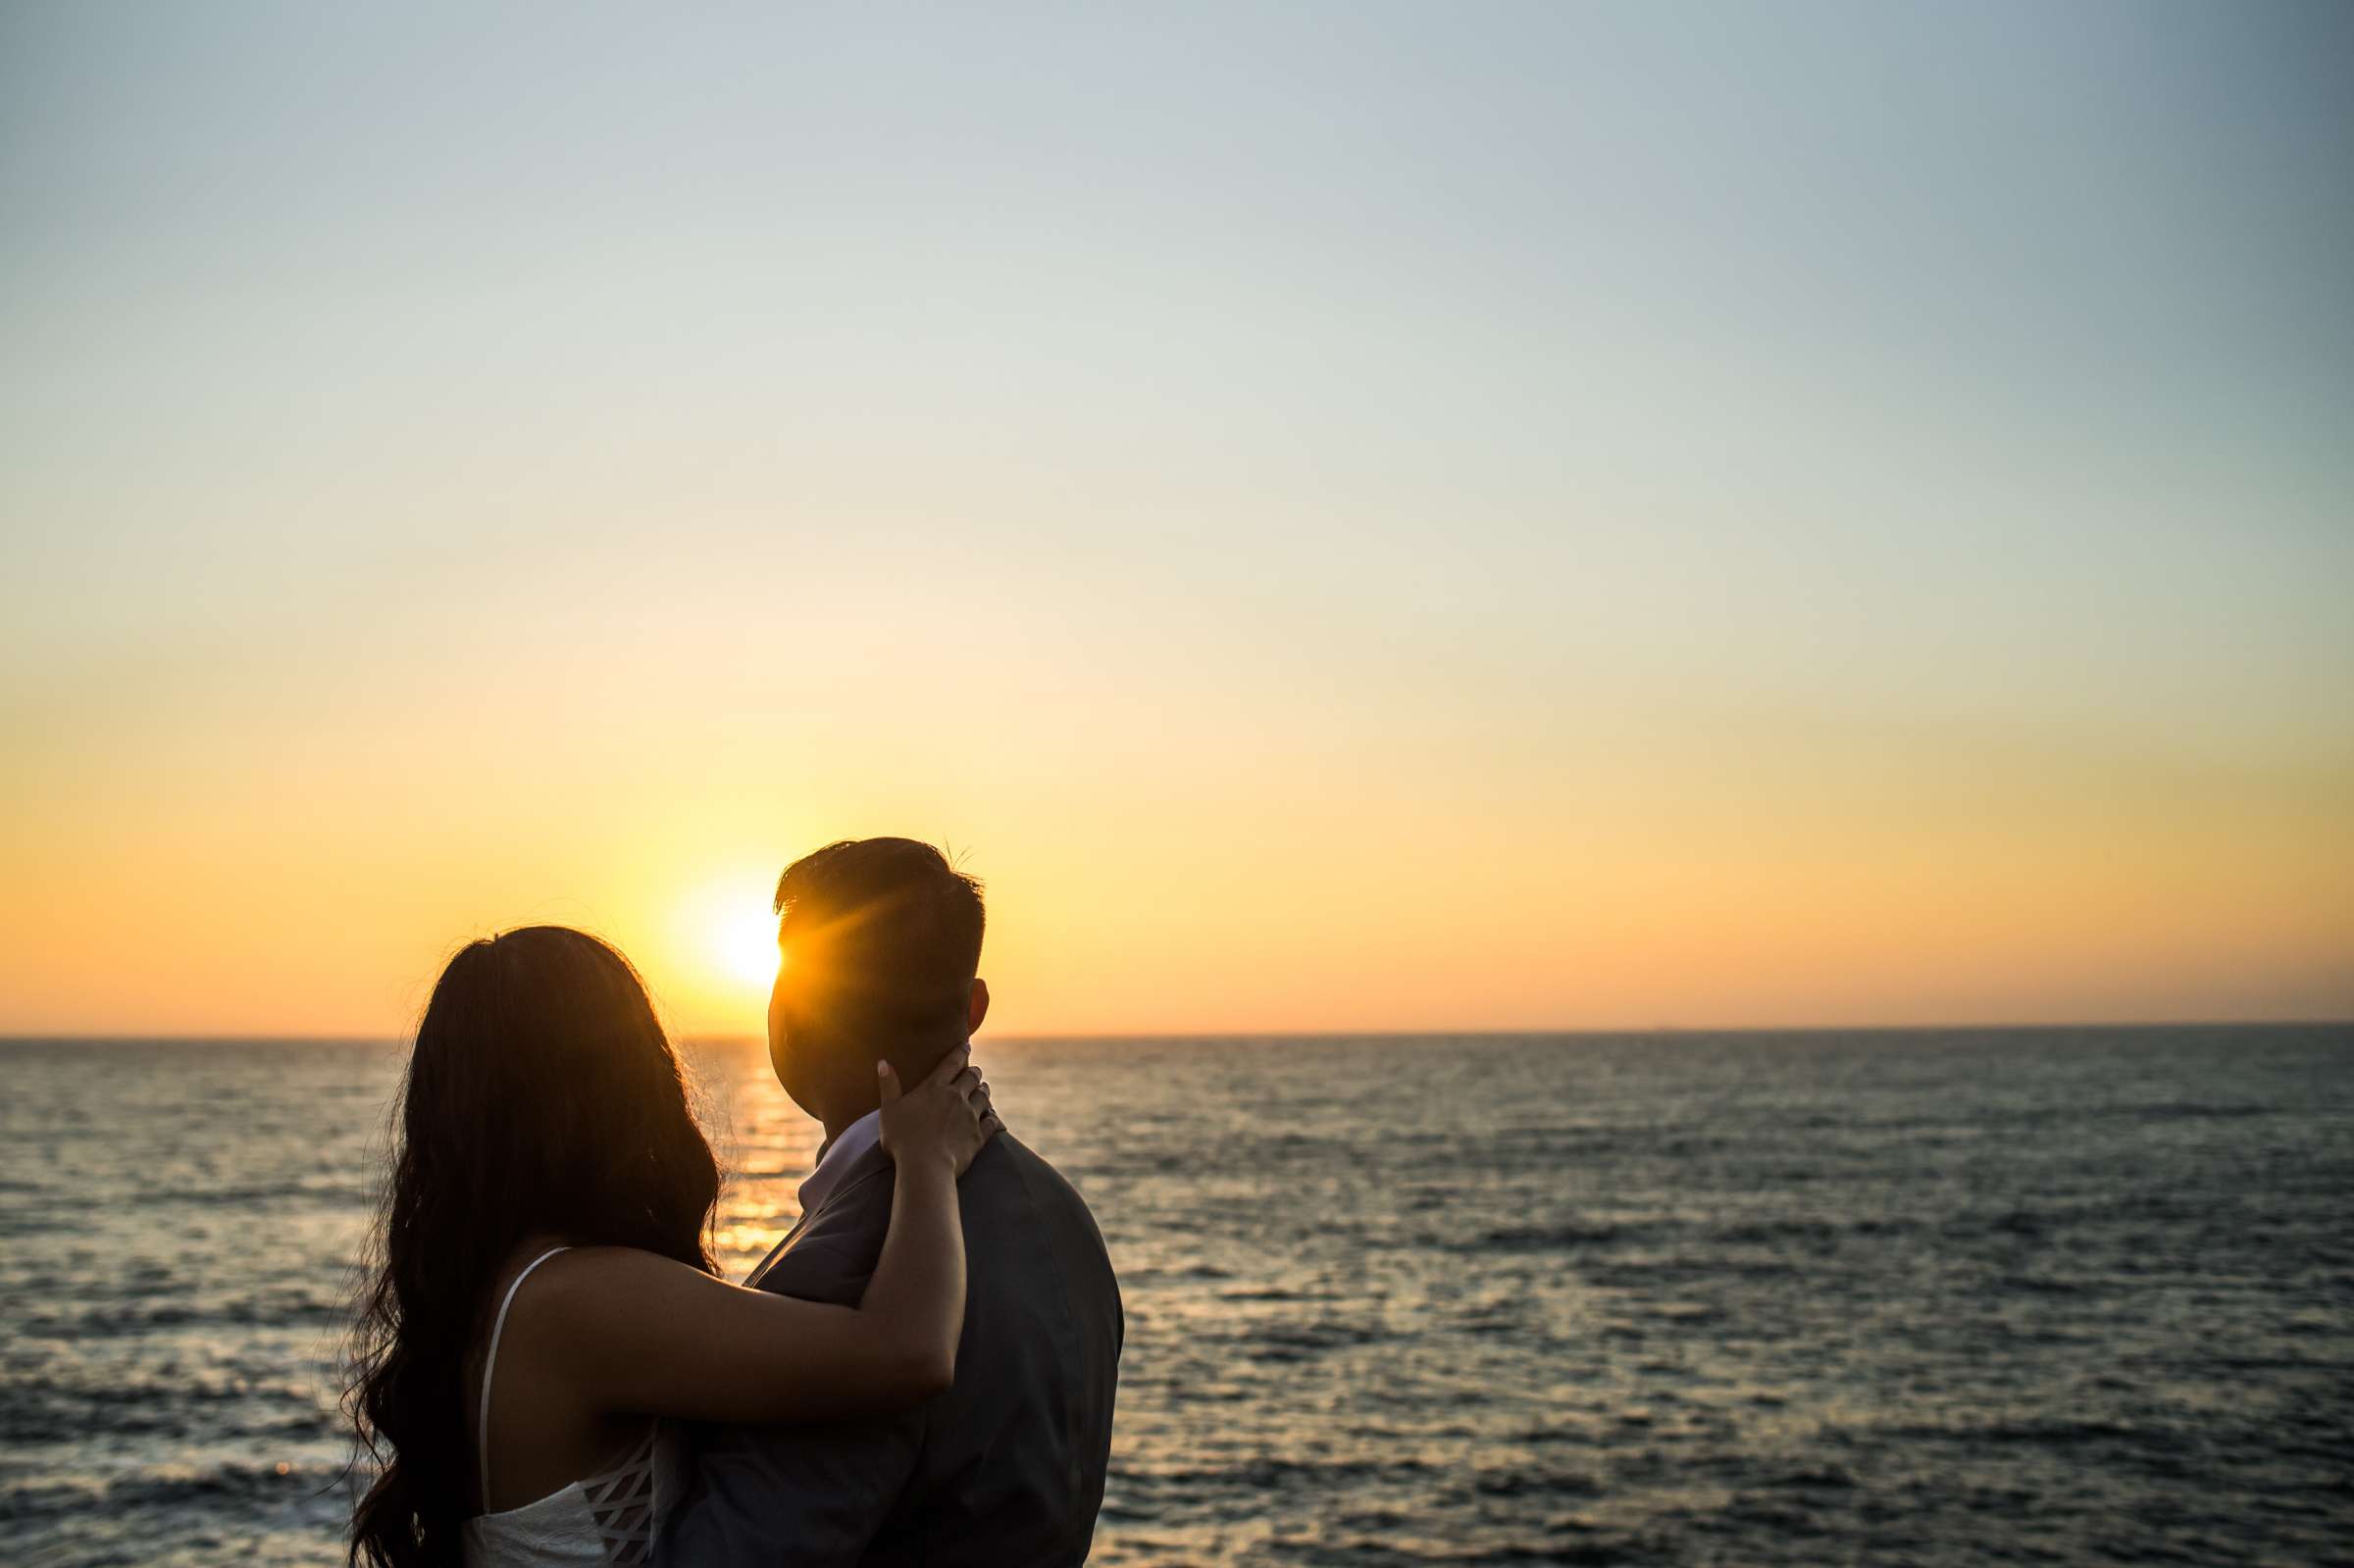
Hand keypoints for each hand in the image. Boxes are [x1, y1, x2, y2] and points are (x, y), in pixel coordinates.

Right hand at [877, 1042, 999, 1176]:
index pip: (952, 1063)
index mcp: (934, 1088)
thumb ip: (888, 1085)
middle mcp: (956, 1097)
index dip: (960, 1052)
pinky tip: (991, 1117)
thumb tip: (883, 1062)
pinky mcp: (979, 1136)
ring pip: (984, 1096)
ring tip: (983, 1089)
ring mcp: (970, 1116)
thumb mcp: (889, 1110)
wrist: (925, 1167)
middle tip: (974, 1070)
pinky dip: (992, 1117)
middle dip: (974, 1071)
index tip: (966, 1045)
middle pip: (972, 1077)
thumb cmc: (903, 1139)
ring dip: (984, 1091)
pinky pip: (991, 1121)